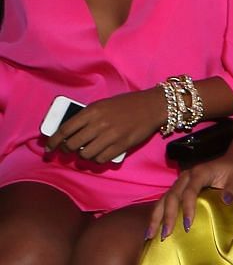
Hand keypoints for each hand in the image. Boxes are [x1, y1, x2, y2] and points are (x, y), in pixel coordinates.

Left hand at [46, 88, 164, 163]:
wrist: (151, 107)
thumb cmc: (125, 105)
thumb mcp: (101, 105)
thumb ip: (86, 117)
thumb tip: (71, 132)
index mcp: (91, 112)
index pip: (65, 129)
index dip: (54, 140)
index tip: (50, 147)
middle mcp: (98, 124)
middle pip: (73, 144)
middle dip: (66, 150)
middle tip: (67, 150)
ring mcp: (110, 136)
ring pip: (86, 154)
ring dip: (83, 155)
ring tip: (86, 151)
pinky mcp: (121, 146)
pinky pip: (101, 158)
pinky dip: (97, 159)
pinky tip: (98, 155)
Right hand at [149, 152, 232, 238]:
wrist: (232, 161)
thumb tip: (227, 201)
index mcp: (199, 174)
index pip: (189, 192)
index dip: (188, 208)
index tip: (188, 225)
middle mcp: (186, 177)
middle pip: (171, 196)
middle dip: (167, 216)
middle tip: (166, 235)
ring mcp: (180, 182)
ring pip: (164, 199)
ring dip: (156, 216)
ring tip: (150, 235)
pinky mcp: (179, 188)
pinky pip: (165, 201)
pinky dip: (158, 214)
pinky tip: (154, 227)